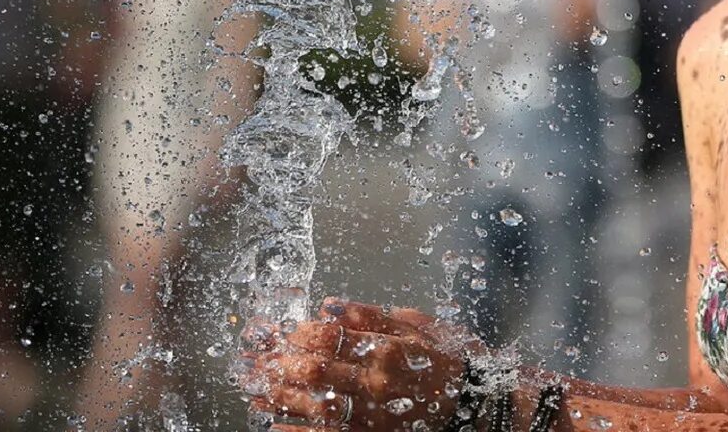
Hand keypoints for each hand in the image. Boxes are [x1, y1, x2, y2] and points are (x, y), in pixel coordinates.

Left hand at [244, 298, 485, 430]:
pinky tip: (275, 426)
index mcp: (385, 348)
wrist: (476, 406)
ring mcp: (372, 415)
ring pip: (313, 406)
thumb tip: (331, 307)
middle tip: (251, 361)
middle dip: (275, 364)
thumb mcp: (417, 325)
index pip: (326, 337)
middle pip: (312, 371)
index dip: (293, 334)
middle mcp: (375, 382)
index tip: (276, 332)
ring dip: (277, 398)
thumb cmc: (448, 360)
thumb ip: (372, 316)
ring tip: (252, 391)